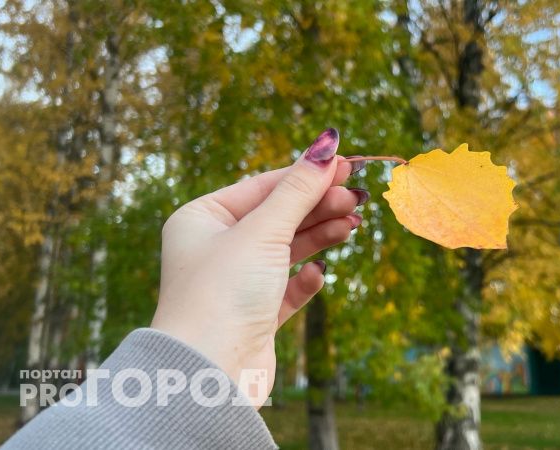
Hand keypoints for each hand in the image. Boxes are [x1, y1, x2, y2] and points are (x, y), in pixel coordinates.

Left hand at [150, 128, 366, 405]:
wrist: (209, 374)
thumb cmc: (223, 292)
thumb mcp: (264, 231)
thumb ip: (299, 189)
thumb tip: (327, 143)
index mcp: (201, 219)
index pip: (262, 186)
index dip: (305, 175)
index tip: (346, 165)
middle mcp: (215, 248)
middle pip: (277, 215)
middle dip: (317, 205)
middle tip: (358, 197)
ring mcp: (234, 283)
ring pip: (285, 249)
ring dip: (319, 235)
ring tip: (353, 224)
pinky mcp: (253, 317)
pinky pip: (285, 288)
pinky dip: (304, 278)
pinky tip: (318, 274)